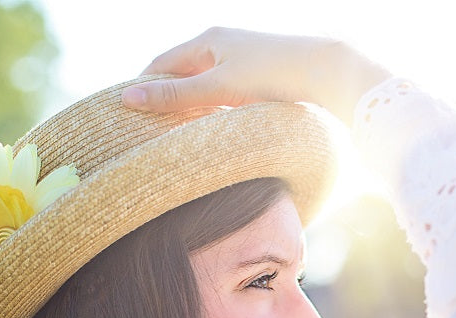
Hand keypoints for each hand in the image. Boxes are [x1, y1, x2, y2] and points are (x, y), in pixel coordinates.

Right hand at [121, 27, 390, 125]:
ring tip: (176, 141)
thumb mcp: (218, 87)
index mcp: (208, 39)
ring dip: (192, 112)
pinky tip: (214, 135)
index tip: (127, 118)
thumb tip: (127, 99)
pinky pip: (227, 98)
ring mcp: (243, 63)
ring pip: (206, 90)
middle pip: (182, 77)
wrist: (328, 74)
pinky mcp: (261, 81)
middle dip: (166, 103)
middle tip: (147, 135)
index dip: (143, 89)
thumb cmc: (273, 74)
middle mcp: (224, 46)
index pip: (160, 65)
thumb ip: (175, 96)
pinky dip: (215, 114)